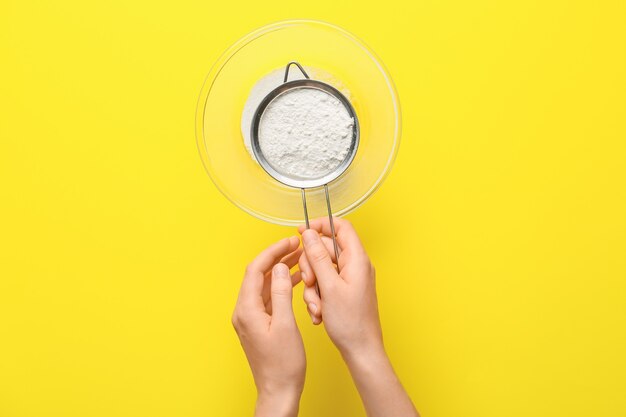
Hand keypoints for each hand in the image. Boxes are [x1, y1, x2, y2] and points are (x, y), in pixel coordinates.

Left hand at [232, 236, 304, 416]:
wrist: (278, 391)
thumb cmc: (283, 364)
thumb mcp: (286, 325)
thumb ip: (281, 293)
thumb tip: (278, 268)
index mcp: (247, 310)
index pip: (256, 270)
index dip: (272, 252)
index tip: (289, 241)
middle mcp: (244, 312)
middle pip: (258, 275)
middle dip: (277, 258)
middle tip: (296, 246)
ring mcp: (250, 318)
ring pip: (263, 285)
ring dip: (279, 271)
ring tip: (299, 259)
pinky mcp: (258, 324)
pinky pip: (268, 297)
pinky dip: (280, 286)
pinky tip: (295, 280)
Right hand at [298, 218, 418, 416]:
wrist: (361, 350)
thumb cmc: (350, 322)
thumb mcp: (329, 286)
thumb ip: (318, 257)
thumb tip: (309, 233)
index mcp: (356, 259)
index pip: (341, 227)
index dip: (321, 225)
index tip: (302, 231)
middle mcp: (355, 266)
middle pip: (325, 249)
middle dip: (311, 267)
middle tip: (310, 283)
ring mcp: (349, 279)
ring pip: (321, 269)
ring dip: (313, 287)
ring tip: (317, 306)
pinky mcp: (344, 291)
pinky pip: (324, 285)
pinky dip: (317, 297)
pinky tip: (319, 313)